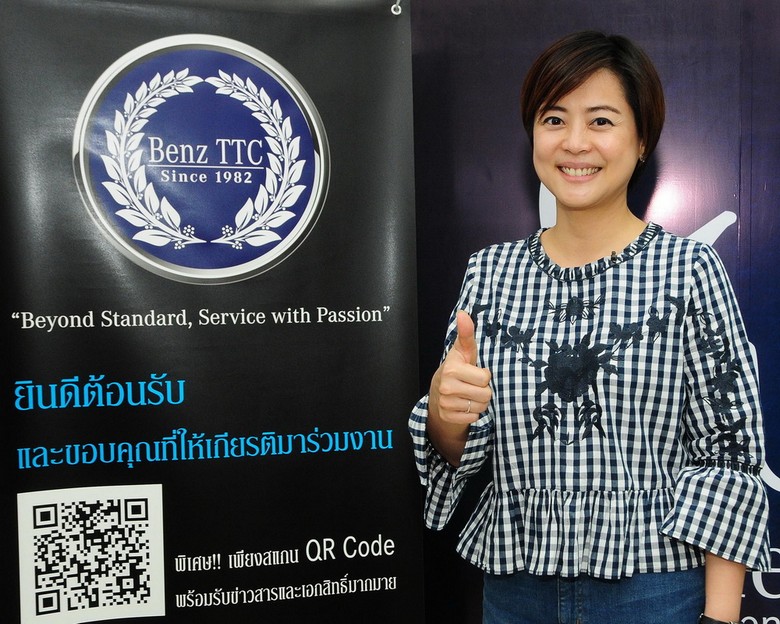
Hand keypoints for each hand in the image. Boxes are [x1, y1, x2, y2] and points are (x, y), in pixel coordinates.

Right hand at [431, 310, 491, 425]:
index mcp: (451, 369)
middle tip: (472, 385)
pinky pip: (473, 417)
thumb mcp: (463, 351)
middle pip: (485, 394)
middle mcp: (447, 387)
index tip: (474, 372)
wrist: (438, 395)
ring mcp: (446, 403)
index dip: (484, 376)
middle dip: (483, 390)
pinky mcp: (448, 416)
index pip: (485, 378)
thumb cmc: (456, 369)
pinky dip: (472, 413)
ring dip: (479, 402)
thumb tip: (464, 313)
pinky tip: (464, 405)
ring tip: (469, 395)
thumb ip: (466, 334)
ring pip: (481, 407)